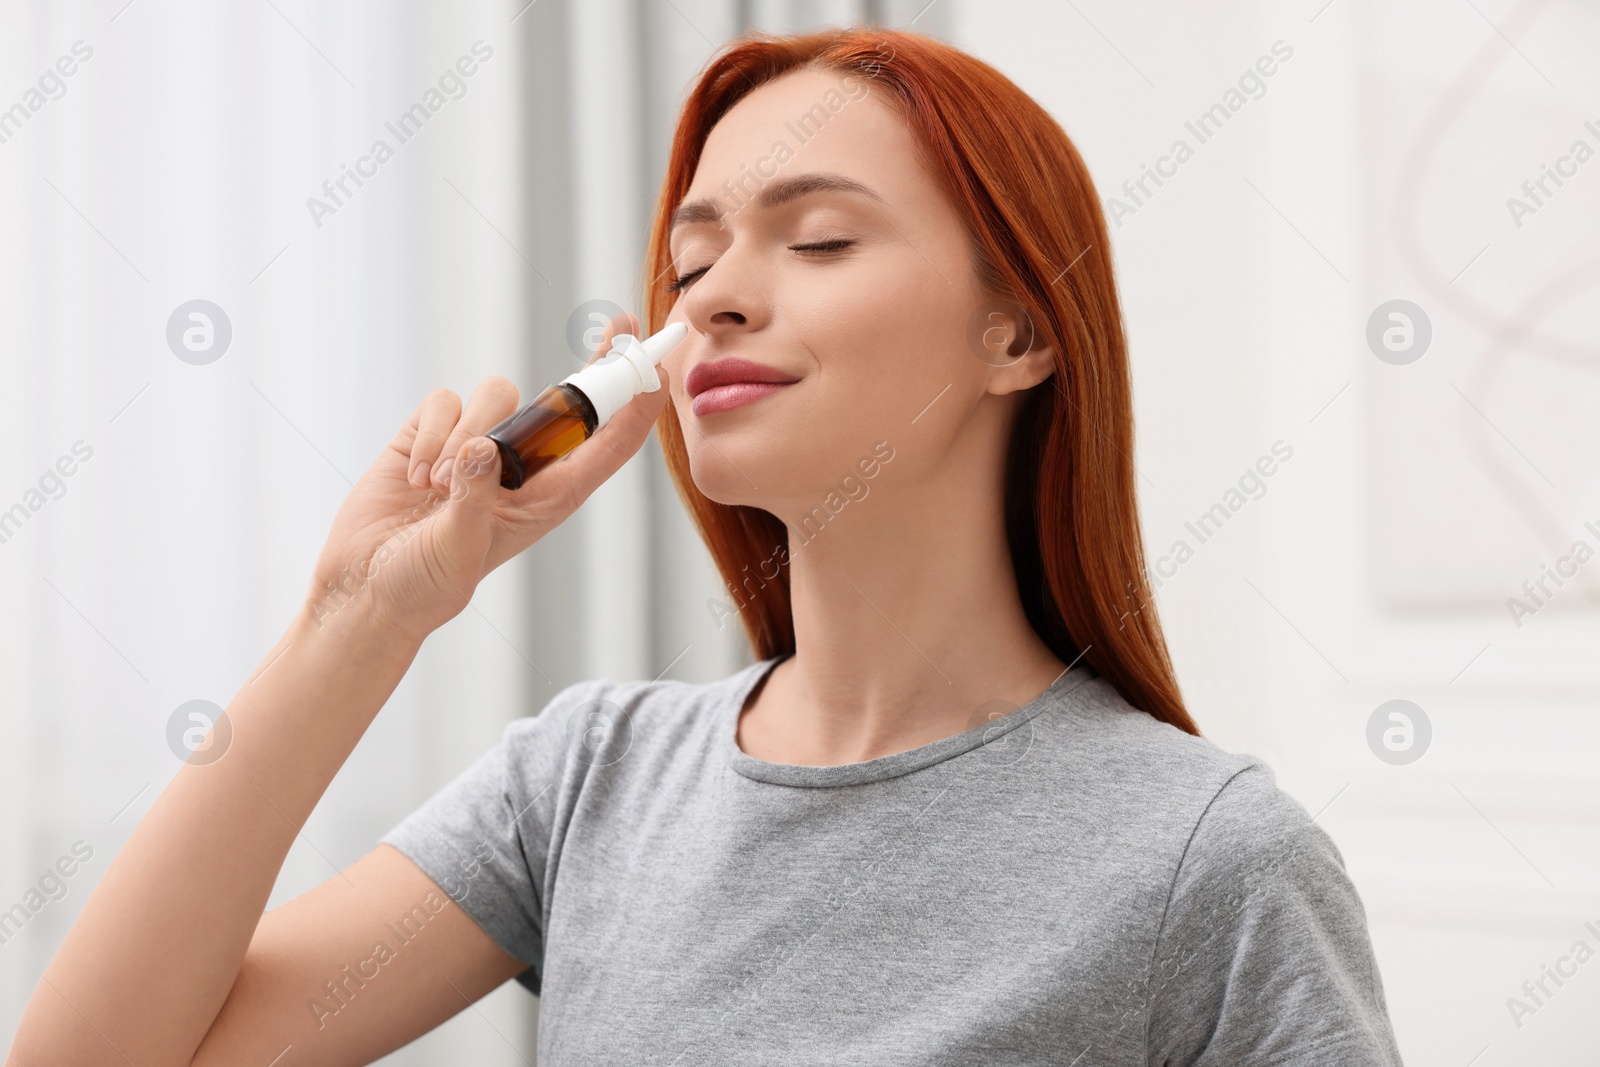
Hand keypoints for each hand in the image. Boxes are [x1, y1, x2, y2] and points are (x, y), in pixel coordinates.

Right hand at [303, 312, 665, 642]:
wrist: (364, 586)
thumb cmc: (424, 583)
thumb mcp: (460, 548)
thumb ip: (474, 499)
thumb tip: (484, 448)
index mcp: (549, 499)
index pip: (606, 446)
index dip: (635, 405)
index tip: (658, 367)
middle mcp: (521, 467)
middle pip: (571, 403)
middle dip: (596, 366)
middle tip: (621, 325)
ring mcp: (477, 446)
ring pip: (499, 394)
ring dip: (468, 431)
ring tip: (438, 485)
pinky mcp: (433, 433)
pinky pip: (445, 402)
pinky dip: (430, 436)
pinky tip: (415, 478)